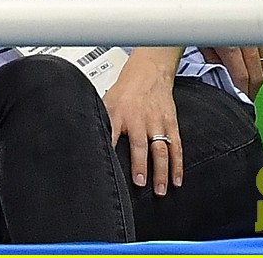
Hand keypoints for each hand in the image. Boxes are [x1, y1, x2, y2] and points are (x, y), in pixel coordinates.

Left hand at [104, 49, 181, 195]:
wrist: (149, 73)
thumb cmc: (124, 93)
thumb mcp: (106, 104)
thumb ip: (100, 123)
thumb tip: (84, 144)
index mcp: (118, 115)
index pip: (111, 136)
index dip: (110, 152)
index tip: (108, 171)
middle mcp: (138, 120)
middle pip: (139, 145)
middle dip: (140, 166)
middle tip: (140, 184)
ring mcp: (156, 123)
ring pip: (160, 149)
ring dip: (161, 171)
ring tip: (159, 190)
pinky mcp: (171, 125)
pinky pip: (176, 147)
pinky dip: (178, 165)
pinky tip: (177, 180)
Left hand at [193, 0, 262, 97]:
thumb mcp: (191, 18)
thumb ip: (204, 43)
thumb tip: (212, 62)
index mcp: (230, 34)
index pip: (244, 71)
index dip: (243, 88)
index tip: (240, 97)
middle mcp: (246, 25)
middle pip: (259, 66)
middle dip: (254, 84)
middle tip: (247, 95)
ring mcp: (254, 15)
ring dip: (261, 69)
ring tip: (253, 81)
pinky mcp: (255, 4)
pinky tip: (259, 57)